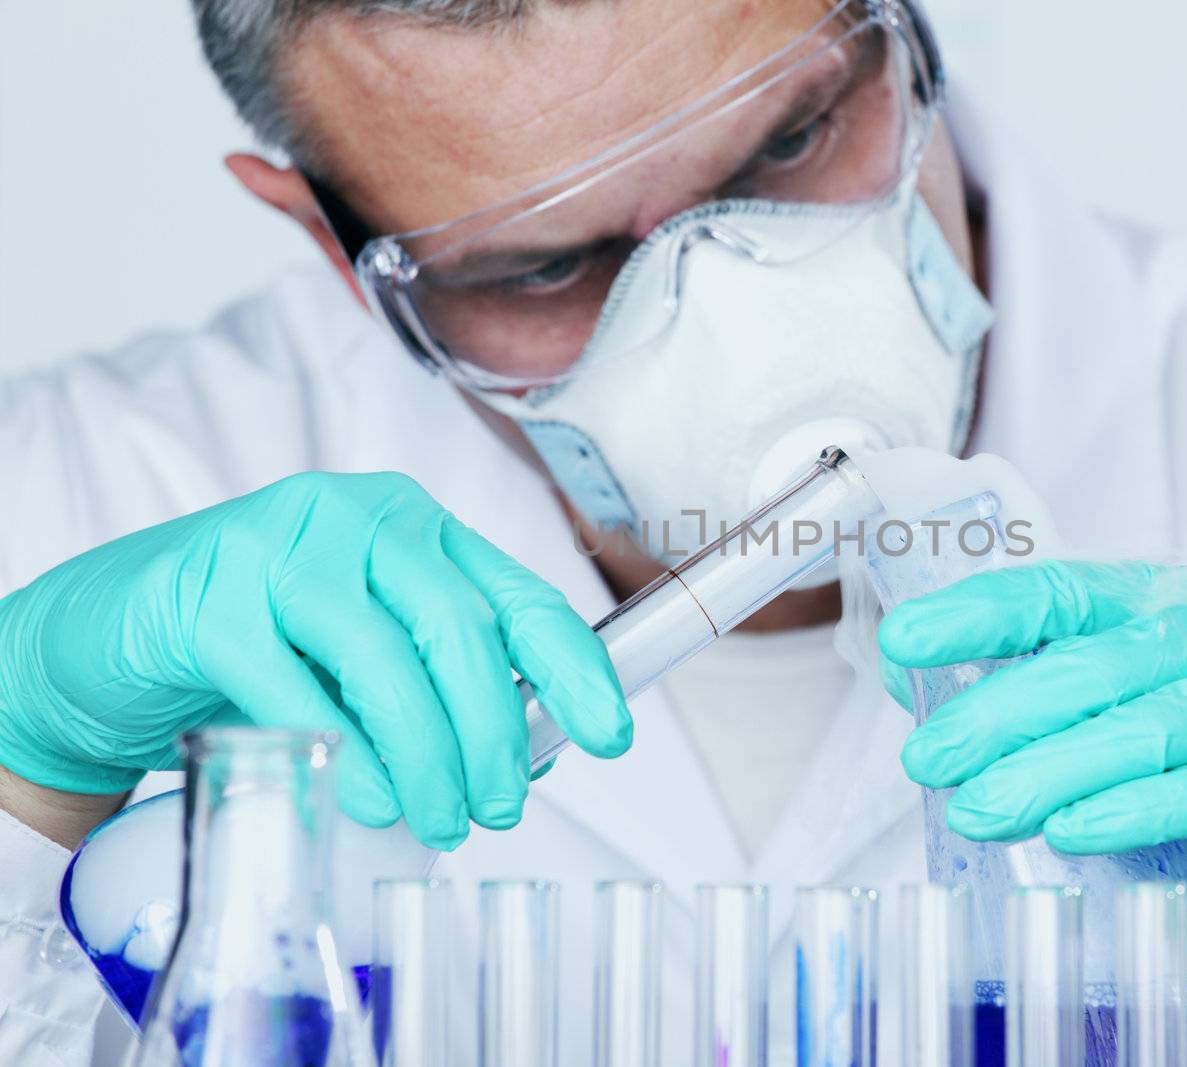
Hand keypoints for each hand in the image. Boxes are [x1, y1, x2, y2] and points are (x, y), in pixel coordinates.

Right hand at [0, 471, 630, 849]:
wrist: (115, 633)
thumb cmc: (262, 643)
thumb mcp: (365, 652)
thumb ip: (436, 681)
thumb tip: (524, 753)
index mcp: (416, 530)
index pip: (520, 594)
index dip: (575, 667)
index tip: (611, 734)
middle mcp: (360, 522)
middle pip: (460, 626)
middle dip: (494, 731)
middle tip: (498, 806)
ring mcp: (281, 550)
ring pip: (384, 656)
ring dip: (426, 753)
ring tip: (441, 818)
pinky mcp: (210, 600)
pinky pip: (294, 686)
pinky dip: (340, 752)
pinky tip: (362, 798)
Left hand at [880, 561, 1186, 936]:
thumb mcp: (1121, 704)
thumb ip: (1034, 690)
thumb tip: (918, 692)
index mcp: (1167, 596)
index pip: (1061, 593)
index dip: (980, 615)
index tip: (907, 639)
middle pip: (1093, 666)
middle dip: (997, 713)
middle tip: (928, 758)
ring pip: (1140, 730)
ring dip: (1047, 773)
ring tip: (979, 810)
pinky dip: (1130, 812)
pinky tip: (1070, 831)